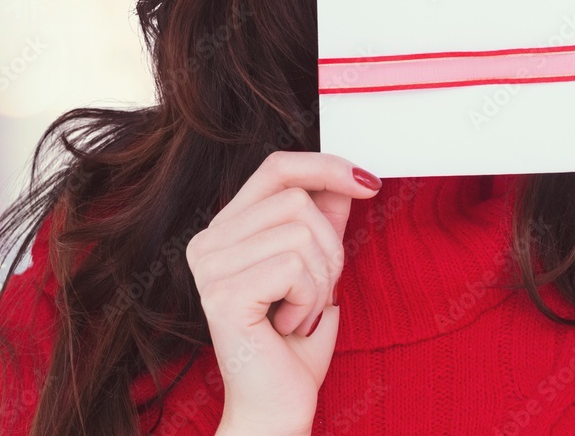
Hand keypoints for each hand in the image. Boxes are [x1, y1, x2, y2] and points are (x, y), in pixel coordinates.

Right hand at [185, 151, 382, 435]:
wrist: (276, 409)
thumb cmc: (295, 344)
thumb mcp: (319, 267)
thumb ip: (324, 220)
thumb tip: (345, 177)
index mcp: (225, 229)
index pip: (276, 167)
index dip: (325, 166)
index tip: (367, 182)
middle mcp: (207, 242)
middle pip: (297, 199)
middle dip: (330, 247)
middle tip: (316, 292)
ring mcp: (210, 268)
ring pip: (301, 232)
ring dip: (321, 280)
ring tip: (301, 312)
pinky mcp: (224, 295)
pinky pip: (295, 267)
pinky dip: (310, 299)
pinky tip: (289, 325)